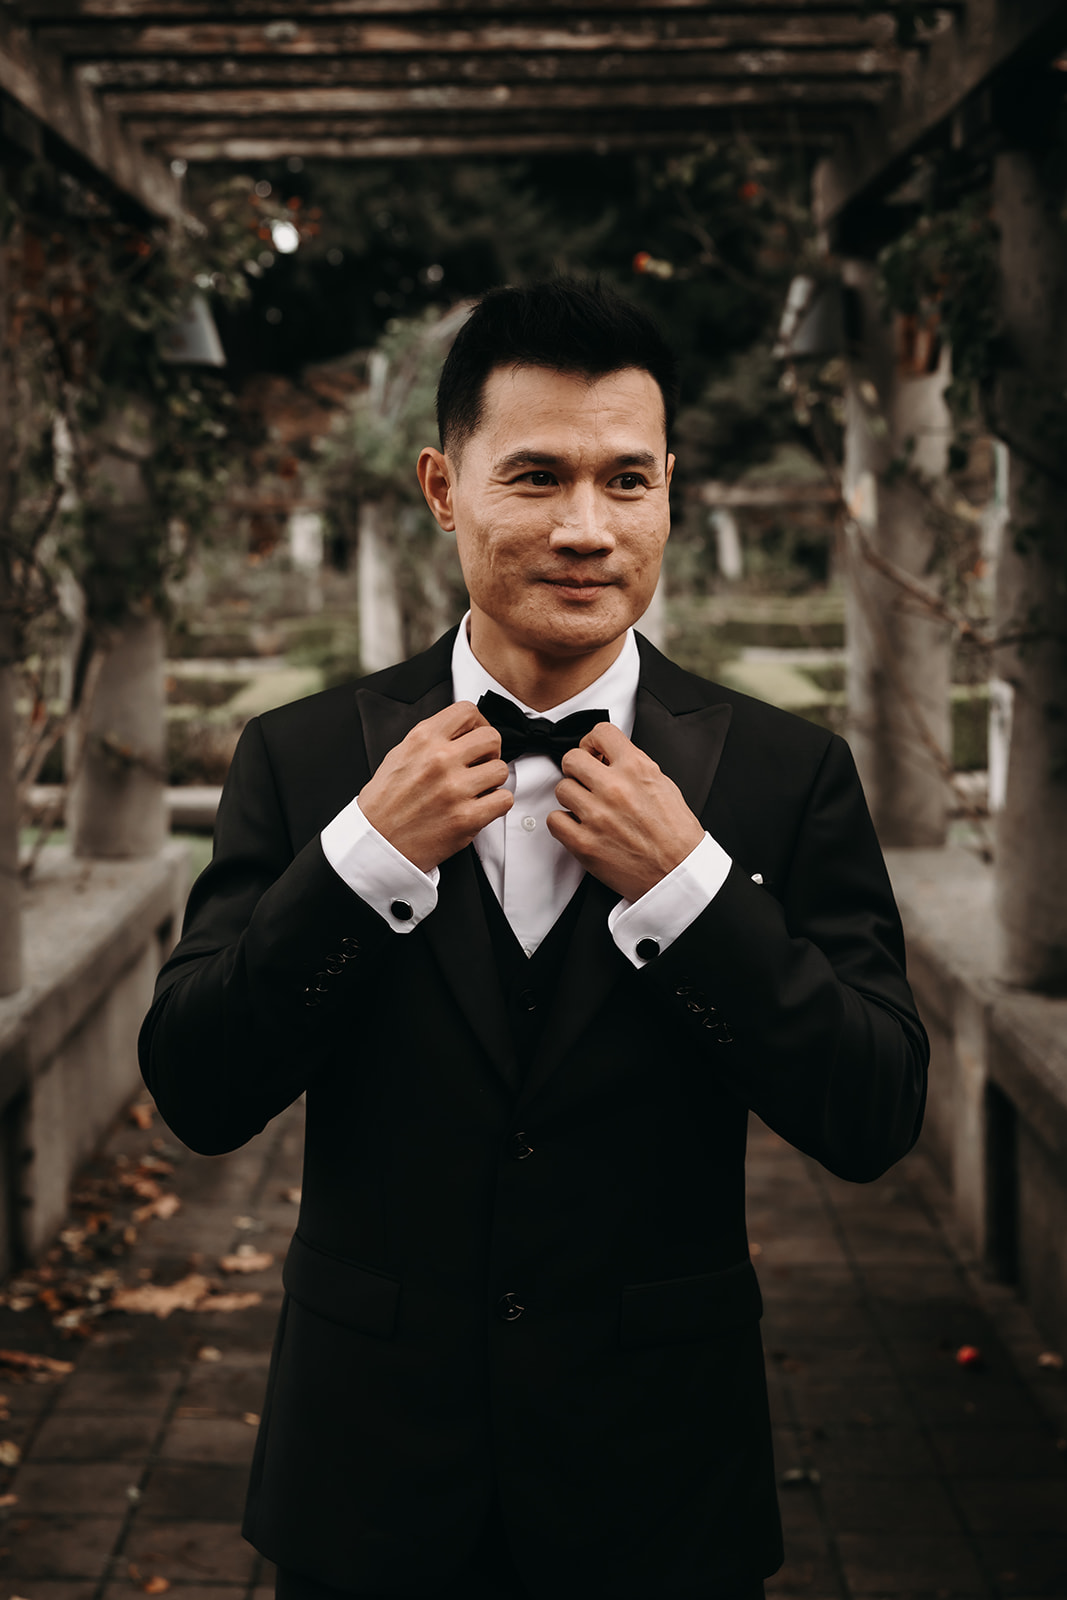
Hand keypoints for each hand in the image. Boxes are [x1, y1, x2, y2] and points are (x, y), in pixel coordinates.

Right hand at [358, 702, 511, 871]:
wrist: (377, 844)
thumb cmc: (385, 802)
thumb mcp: (399, 756)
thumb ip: (430, 739)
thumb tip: (461, 731)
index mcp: (422, 740)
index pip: (468, 711)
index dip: (477, 723)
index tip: (474, 736)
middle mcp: (440, 760)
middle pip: (492, 737)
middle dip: (489, 751)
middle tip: (479, 764)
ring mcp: (454, 789)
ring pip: (501, 770)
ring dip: (492, 781)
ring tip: (475, 789)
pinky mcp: (466, 818)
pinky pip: (504, 799)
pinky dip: (496, 804)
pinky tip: (479, 806)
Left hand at [548, 723, 703, 900]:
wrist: (678, 873)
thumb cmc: (675, 834)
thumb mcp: (663, 785)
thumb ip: (633, 766)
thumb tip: (608, 756)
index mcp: (637, 769)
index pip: (601, 732)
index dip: (593, 742)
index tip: (593, 753)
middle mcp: (615, 788)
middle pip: (571, 758)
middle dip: (578, 769)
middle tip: (586, 781)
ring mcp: (597, 816)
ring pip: (561, 788)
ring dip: (572, 797)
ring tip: (587, 808)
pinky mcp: (584, 843)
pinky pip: (554, 820)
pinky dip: (564, 823)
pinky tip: (580, 826)